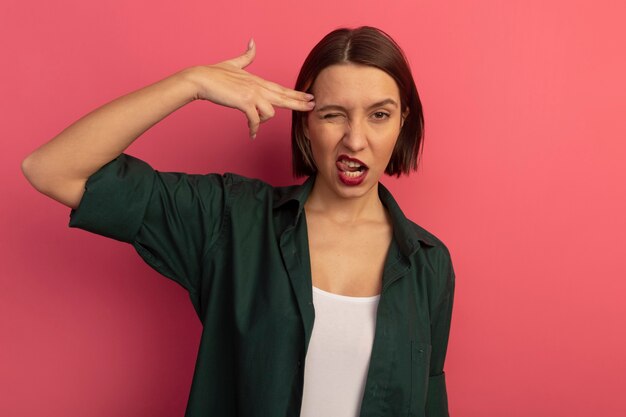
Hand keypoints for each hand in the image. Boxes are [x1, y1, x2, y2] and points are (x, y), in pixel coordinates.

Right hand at [189, 39, 314, 138]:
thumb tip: (253, 42)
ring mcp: (253, 94)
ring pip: (271, 112)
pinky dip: (253, 129)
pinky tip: (251, 135)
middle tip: (313, 106)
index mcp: (258, 81)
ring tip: (253, 126)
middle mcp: (258, 87)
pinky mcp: (245, 102)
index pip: (281, 89)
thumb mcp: (234, 63)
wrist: (201, 79)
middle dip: (299, 103)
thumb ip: (246, 56)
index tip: (309, 96)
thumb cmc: (215, 74)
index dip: (296, 94)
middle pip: (284, 97)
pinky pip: (255, 120)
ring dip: (262, 121)